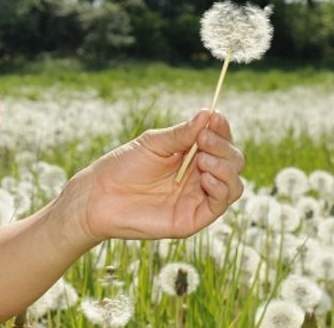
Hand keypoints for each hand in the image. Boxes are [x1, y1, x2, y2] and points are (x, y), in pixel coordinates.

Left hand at [67, 109, 244, 243]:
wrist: (100, 196)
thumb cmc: (123, 166)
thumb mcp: (153, 143)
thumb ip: (182, 134)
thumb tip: (208, 114)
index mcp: (191, 155)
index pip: (220, 141)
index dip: (222, 129)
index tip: (215, 117)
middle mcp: (199, 176)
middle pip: (233, 161)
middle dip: (223, 147)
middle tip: (204, 139)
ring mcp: (198, 198)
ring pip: (234, 184)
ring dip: (225, 167)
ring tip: (202, 159)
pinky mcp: (194, 218)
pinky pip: (220, 204)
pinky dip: (220, 188)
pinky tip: (205, 176)